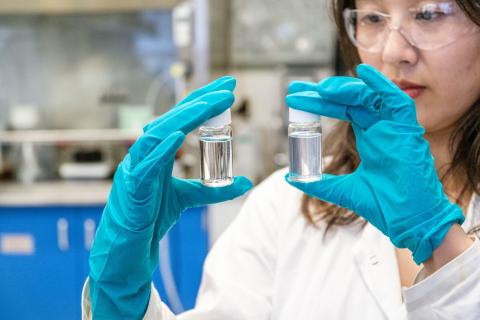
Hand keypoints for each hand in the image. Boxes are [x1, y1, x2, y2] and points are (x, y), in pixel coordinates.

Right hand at [89, 76, 252, 318]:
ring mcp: (137, 166)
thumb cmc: (152, 216)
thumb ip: (215, 190)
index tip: (227, 90)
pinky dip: (161, 148)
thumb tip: (246, 183)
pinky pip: (146, 163)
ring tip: (209, 104)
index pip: (183, 119)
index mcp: (159, 151)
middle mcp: (147, 152)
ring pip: (159, 133)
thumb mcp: (189, 198)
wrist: (131, 245)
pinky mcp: (132, 184)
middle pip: (174, 119)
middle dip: (201, 101)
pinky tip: (178, 135)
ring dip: (184, 117)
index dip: (203, 102)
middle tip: (228, 88)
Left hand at [285, 64, 463, 263]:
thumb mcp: (344, 190)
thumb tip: (292, 179)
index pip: (342, 110)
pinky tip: (363, 73)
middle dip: (324, 92)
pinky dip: (382, 86)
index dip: (319, 103)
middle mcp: (382, 129)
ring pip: (370, 97)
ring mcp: (395, 128)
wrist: (409, 221)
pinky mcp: (408, 131)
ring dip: (345, 90)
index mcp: (370, 139)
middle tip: (298, 89)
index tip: (296, 99)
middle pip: (351, 100)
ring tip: (320, 90)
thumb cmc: (385, 205)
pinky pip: (397, 101)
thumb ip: (320, 183)